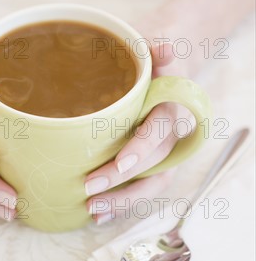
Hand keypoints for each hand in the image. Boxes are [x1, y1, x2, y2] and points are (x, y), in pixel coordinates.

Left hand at [85, 39, 192, 224]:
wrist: (160, 77)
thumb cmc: (149, 66)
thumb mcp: (150, 53)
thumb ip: (156, 49)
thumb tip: (167, 47)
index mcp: (169, 108)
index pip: (158, 131)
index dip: (141, 149)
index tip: (120, 164)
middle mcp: (171, 136)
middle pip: (153, 165)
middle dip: (122, 181)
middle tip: (89, 188)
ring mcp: (164, 154)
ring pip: (151, 184)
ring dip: (124, 201)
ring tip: (94, 210)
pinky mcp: (153, 166)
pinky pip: (143, 189)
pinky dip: (123, 204)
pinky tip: (98, 214)